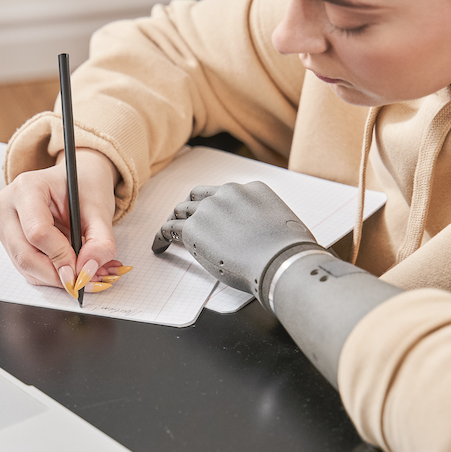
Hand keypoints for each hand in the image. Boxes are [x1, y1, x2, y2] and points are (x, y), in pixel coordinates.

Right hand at [0, 149, 120, 295]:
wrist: (78, 181)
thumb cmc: (86, 188)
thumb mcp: (101, 210)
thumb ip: (101, 241)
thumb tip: (88, 269)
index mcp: (28, 188)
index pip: (38, 232)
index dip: (61, 256)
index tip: (83, 268)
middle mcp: (8, 205)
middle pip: (25, 254)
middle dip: (57, 274)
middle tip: (85, 281)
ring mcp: (5, 224)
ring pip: (24, 266)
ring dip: (56, 278)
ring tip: (87, 275)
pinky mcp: (10, 240)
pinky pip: (27, 267)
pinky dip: (52, 275)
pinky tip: (75, 270)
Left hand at [152, 181, 325, 305]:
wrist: (281, 262)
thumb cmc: (290, 253)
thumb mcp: (285, 225)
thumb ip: (268, 222)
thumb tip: (264, 236)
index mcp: (253, 189)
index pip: (225, 193)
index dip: (215, 206)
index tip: (212, 216)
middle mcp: (229, 192)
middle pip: (199, 196)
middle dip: (191, 208)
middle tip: (185, 221)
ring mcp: (210, 209)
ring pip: (182, 211)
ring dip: (175, 222)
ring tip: (168, 234)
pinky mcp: (194, 229)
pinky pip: (170, 229)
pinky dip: (162, 237)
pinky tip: (160, 246)